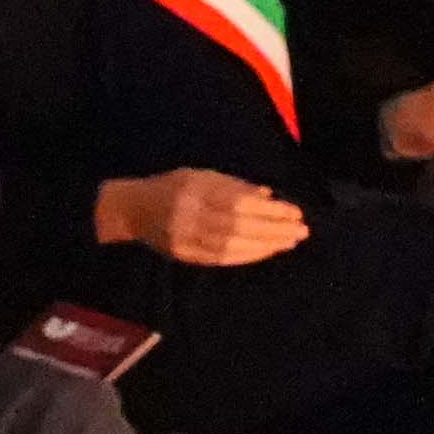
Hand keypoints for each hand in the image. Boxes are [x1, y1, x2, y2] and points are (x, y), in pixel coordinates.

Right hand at [92, 167, 314, 266]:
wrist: (131, 210)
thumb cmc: (171, 186)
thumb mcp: (200, 175)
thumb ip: (233, 184)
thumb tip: (268, 196)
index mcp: (195, 189)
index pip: (240, 202)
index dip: (270, 210)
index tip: (295, 212)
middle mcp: (190, 214)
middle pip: (240, 225)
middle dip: (274, 229)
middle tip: (301, 231)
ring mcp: (187, 237)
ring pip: (233, 244)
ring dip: (265, 245)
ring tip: (289, 242)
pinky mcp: (186, 254)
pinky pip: (221, 258)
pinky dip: (247, 256)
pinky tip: (265, 252)